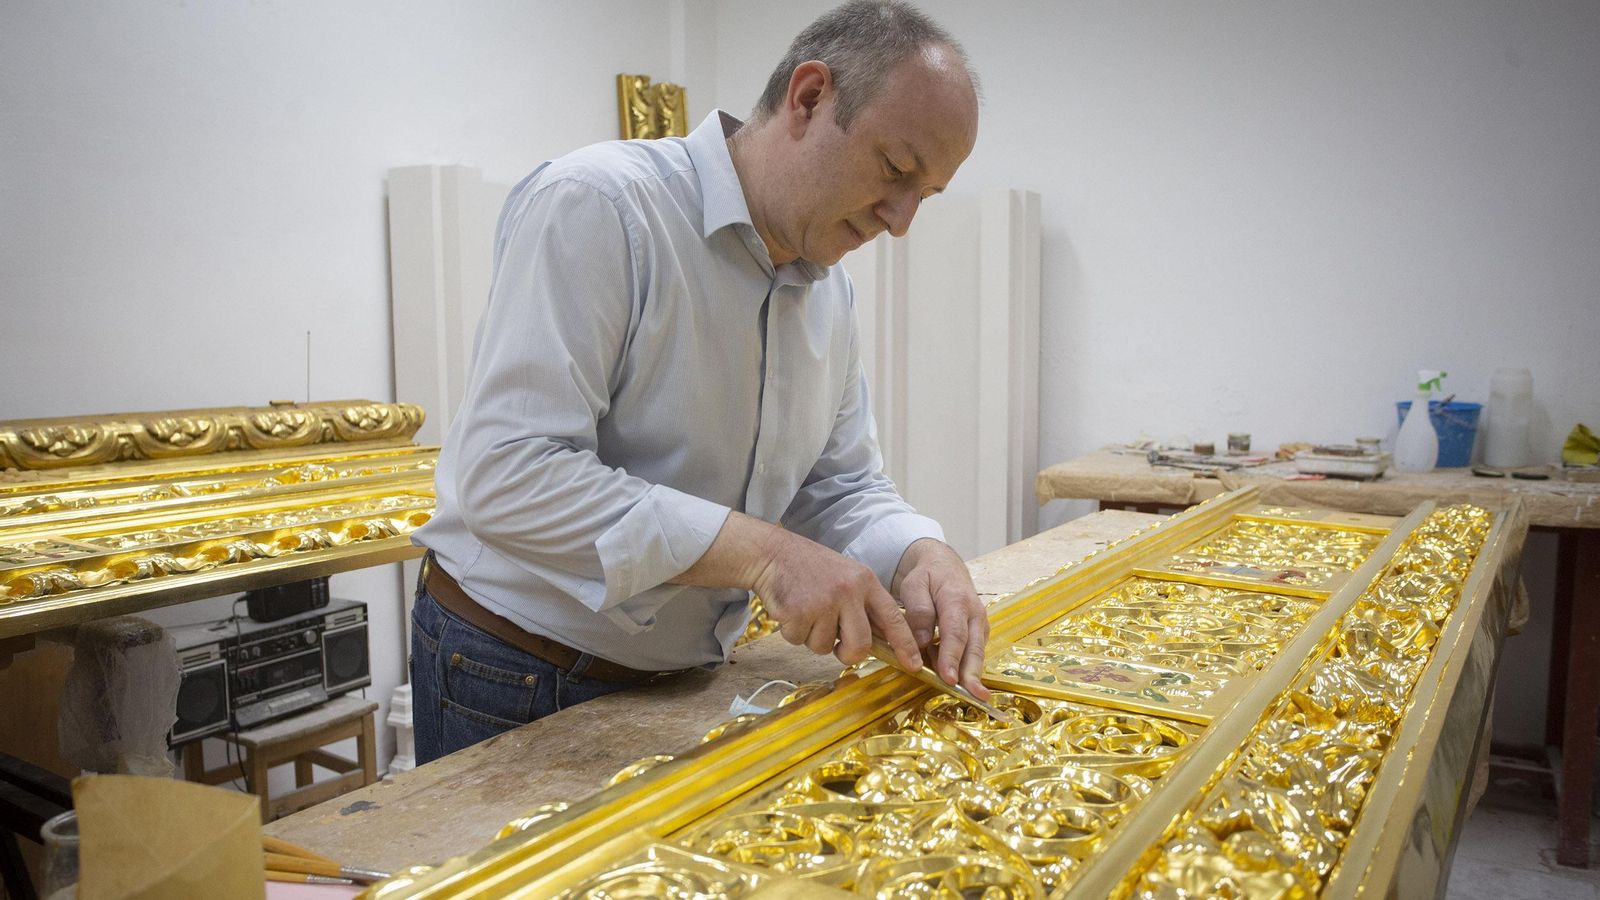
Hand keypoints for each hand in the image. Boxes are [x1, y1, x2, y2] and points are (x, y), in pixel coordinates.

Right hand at [750, 529, 921, 671]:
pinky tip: (791, 609)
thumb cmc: (811, 569)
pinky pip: (800, 641)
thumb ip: (864, 605)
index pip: (893, 618)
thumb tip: (881, 642)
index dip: (905, 644)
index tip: (915, 665)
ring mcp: (822, 602)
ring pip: (825, 647)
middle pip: (860, 645)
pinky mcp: (798, 612)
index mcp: (865, 581)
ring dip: (814, 637)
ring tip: (807, 611)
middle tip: (838, 646)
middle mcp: (848, 591)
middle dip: (849, 654)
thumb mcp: (847, 577)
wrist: (772, 553)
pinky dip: (794, 632)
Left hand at [893, 538, 990, 698]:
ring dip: (975, 675)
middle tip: (972, 695)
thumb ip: (918, 611)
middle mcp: (974, 614)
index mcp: (957, 600)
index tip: (949, 678)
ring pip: (977, 652)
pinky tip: (964, 686)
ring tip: (976, 697)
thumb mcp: (915, 584)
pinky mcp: (978, 633)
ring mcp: (979, 624)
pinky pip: (974, 652)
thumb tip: (922, 642)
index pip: (955, 633)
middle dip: (972, 673)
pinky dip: (969, 669)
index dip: (952, 657)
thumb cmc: (927, 577)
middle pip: (973, 647)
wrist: (945, 567)